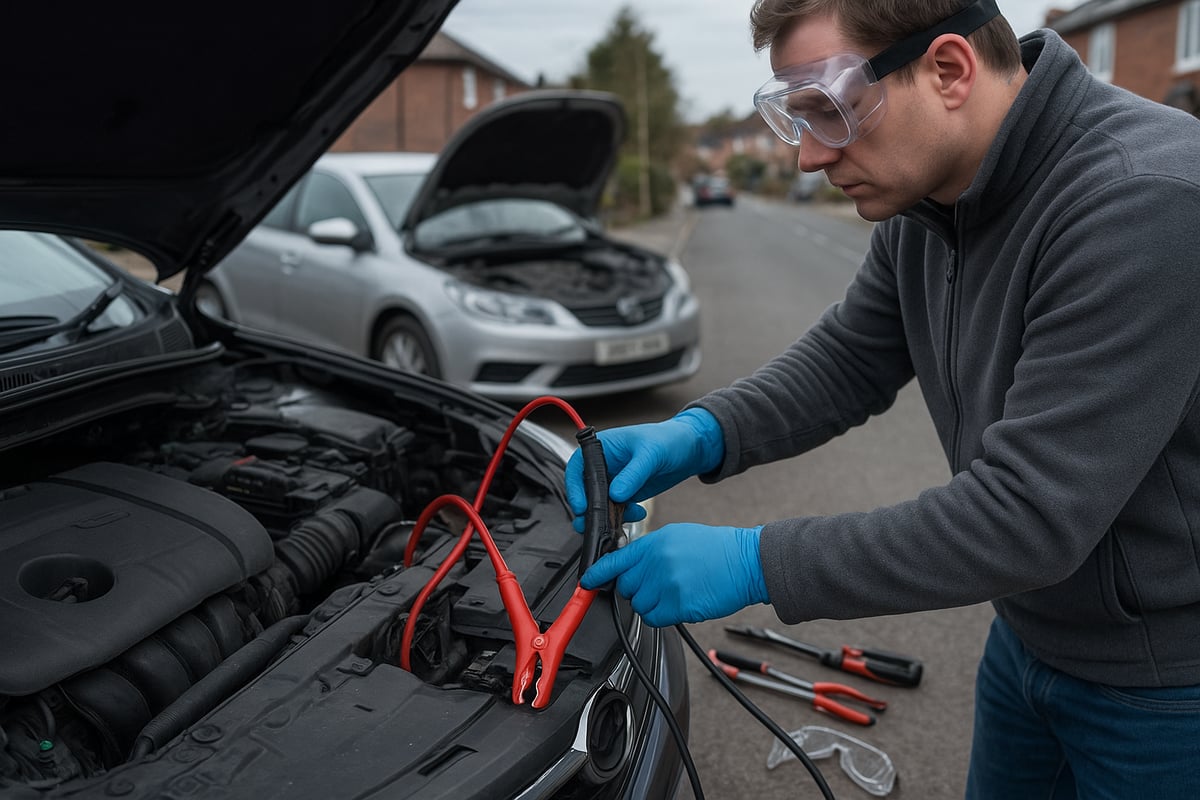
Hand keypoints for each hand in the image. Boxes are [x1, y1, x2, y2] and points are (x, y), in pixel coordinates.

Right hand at [565, 408, 723, 528]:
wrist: (689, 449)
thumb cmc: (669, 439)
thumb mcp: (651, 454)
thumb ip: (633, 474)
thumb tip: (615, 494)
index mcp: (603, 447)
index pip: (578, 467)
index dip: (575, 487)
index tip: (582, 506)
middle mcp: (605, 464)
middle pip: (585, 489)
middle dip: (588, 508)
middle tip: (593, 523)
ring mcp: (614, 480)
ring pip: (599, 503)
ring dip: (604, 516)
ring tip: (614, 525)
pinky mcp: (626, 493)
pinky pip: (616, 509)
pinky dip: (621, 517)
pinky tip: (636, 515)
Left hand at [580, 523, 767, 626]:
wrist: (746, 561)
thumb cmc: (716, 549)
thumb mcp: (677, 536)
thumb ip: (649, 550)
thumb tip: (628, 564)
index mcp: (654, 543)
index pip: (614, 561)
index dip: (597, 574)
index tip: (587, 583)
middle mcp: (656, 563)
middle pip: (625, 586)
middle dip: (637, 588)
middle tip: (658, 584)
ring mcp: (666, 585)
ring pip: (639, 605)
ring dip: (651, 603)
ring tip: (673, 592)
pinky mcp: (678, 605)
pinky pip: (654, 619)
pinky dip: (662, 616)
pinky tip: (678, 603)